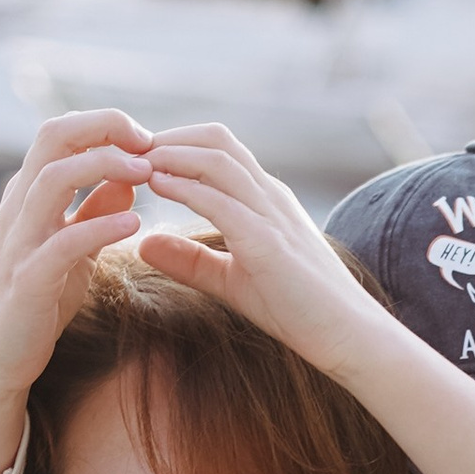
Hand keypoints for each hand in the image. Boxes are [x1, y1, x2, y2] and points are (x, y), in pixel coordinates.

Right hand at [0, 110, 156, 473]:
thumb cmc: (35, 301)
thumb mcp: (73, 248)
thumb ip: (95, 210)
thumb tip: (132, 175)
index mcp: (30, 196)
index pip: (60, 133)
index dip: (104, 124)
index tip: (147, 138)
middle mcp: (18, 209)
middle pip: (52, 139)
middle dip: (104, 129)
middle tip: (150, 141)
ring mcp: (18, 243)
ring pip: (52, 179)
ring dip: (103, 166)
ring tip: (146, 171)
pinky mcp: (25, 283)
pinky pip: (61, 243)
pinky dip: (99, 226)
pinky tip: (135, 222)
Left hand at [126, 124, 387, 371]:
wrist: (347, 336)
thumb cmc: (297, 309)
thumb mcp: (231, 280)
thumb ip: (189, 260)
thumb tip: (143, 244)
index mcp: (264, 199)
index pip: (217, 149)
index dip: (174, 144)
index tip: (135, 158)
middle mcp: (269, 196)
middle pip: (216, 139)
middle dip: (168, 137)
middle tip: (127, 150)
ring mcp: (272, 215)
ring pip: (218, 160)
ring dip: (171, 154)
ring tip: (135, 161)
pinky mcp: (269, 243)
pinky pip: (222, 201)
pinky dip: (186, 188)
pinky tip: (156, 185)